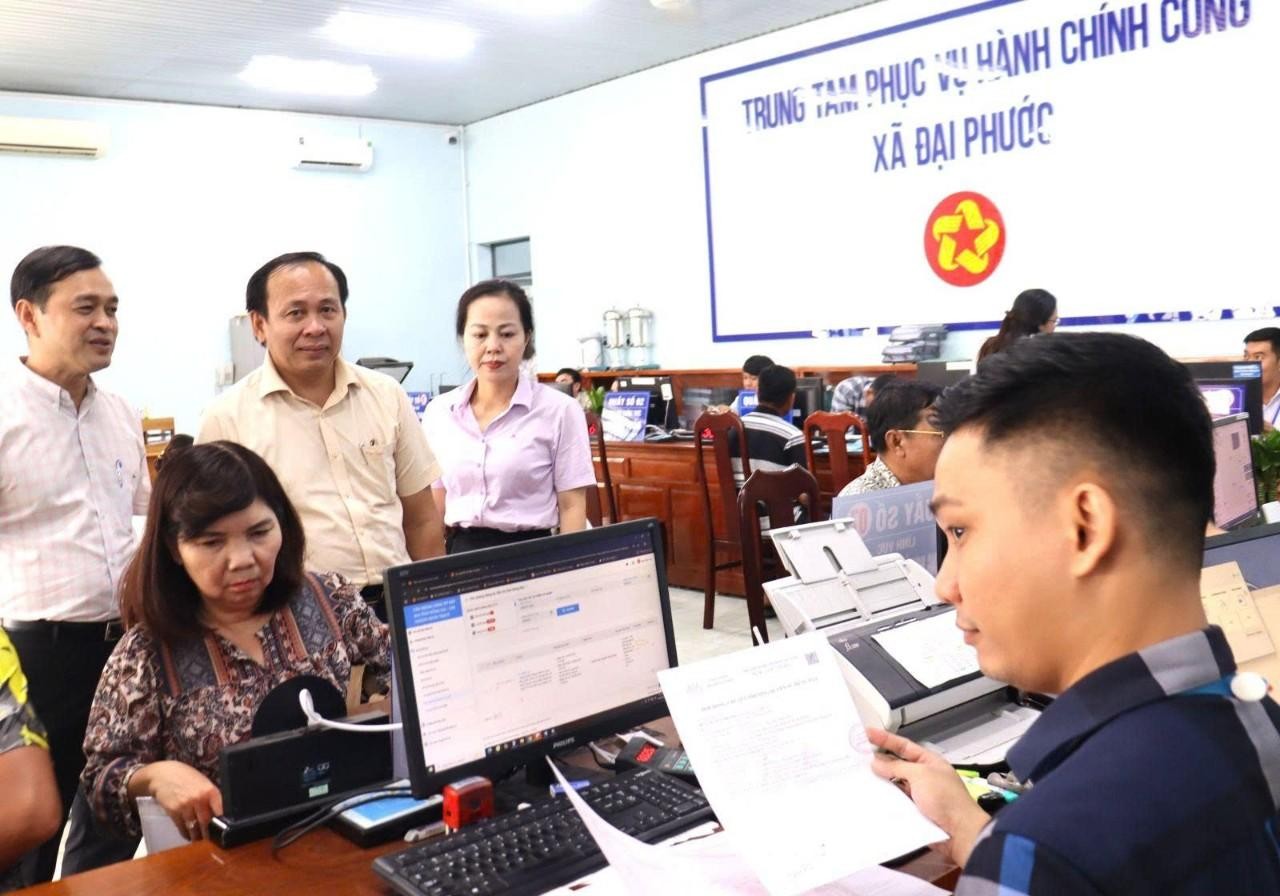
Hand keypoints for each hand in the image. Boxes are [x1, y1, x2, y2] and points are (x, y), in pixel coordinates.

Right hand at [133, 760, 223, 841]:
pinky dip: (186, 834)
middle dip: (210, 834)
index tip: (224, 831)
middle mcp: (199, 799)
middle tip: (212, 839)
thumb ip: (211, 797)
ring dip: (198, 837)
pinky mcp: (173, 812)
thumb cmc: (186, 778)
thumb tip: (220, 813)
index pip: (220, 811)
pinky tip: (189, 835)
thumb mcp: (203, 783)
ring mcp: (185, 806)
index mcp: (210, 790)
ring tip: (200, 839)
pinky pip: (182, 828)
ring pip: (194, 828)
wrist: (162, 774)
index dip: (223, 824)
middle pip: (207, 823)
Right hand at [866, 728, 989, 865]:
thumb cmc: (947, 799)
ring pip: (893, 784)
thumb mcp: (920, 775)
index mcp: (928, 762)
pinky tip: (870, 797)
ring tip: (859, 776)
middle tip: (857, 756)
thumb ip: (896, 767)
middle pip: (896, 765)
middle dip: (879, 761)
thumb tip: (877, 763)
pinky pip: (894, 802)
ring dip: (879, 782)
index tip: (867, 733)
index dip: (885, 739)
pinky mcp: (913, 812)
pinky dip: (883, 799)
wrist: (959, 833)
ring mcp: (918, 795)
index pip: (903, 746)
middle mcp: (923, 777)